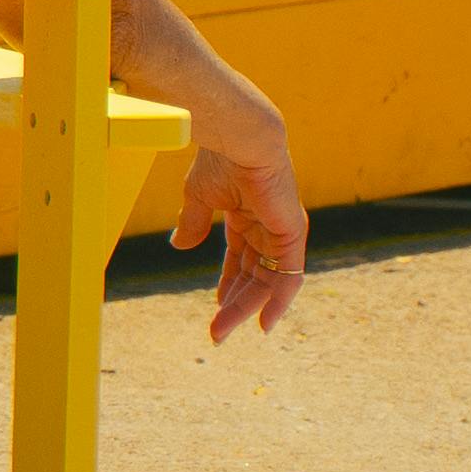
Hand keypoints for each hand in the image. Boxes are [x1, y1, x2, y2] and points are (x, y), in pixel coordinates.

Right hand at [173, 123, 306, 342]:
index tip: (216, 310)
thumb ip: (193, 223)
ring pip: (268, 281)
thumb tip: (179, 247)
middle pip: (254, 275)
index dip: (229, 284)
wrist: (237, 139)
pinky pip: (289, 276)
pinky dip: (279, 301)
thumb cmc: (219, 159)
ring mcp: (282, 231)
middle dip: (236, 304)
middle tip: (217, 332)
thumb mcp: (199, 197)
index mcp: (248, 216)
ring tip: (224, 330)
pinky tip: (265, 322)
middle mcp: (268, 227)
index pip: (241, 260)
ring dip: (247, 308)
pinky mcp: (291, 234)